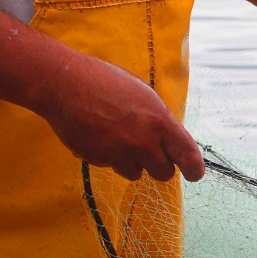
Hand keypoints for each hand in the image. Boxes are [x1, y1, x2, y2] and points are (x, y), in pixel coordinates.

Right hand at [36, 51, 203, 181]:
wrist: (62, 83)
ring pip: (136, 173)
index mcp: (160, 122)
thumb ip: (159, 120)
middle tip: (150, 153)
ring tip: (119, 139)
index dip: (194, 168)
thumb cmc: (105, 82)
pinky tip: (100, 136)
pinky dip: (109, 157)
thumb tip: (169, 141)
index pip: (187, 154)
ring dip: (132, 162)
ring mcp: (119, 153)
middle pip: (164, 173)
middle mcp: (143, 142)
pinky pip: (111, 167)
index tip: (194, 174)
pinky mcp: (98, 159)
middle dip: (159, 165)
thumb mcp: (144, 95)